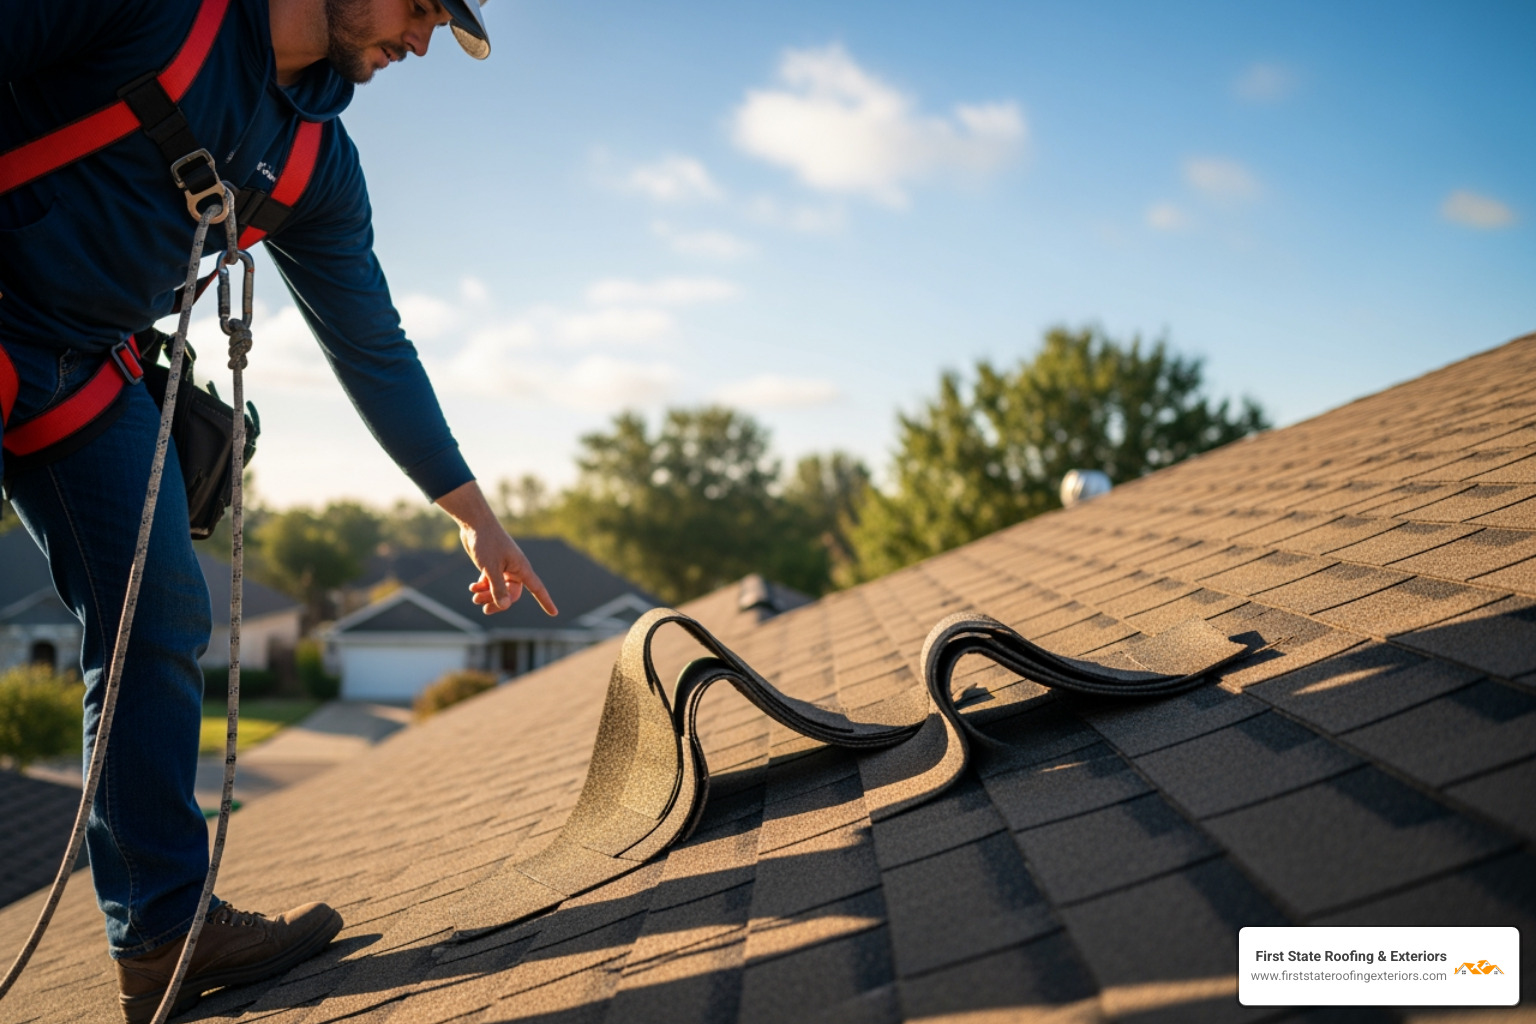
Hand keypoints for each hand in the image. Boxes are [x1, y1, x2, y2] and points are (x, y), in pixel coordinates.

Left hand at [434, 481, 557, 616]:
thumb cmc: (486, 542)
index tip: (554, 614)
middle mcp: (514, 569)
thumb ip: (497, 588)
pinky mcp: (492, 565)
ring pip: (499, 589)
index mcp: (521, 568)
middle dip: (498, 602)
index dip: (546, 602)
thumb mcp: (491, 568)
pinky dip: (482, 587)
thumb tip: (505, 606)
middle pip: (512, 594)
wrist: (475, 523)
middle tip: (483, 609)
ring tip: (474, 597)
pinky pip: (490, 583)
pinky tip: (473, 588)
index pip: (537, 589)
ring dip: (487, 596)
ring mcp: (503, 567)